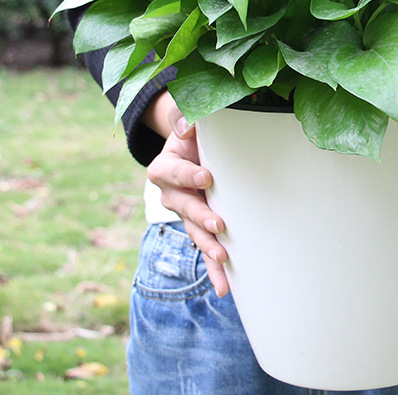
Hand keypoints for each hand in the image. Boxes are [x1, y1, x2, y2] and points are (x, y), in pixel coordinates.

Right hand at [144, 92, 229, 296]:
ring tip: (223, 259)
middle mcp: (171, 194)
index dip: (188, 175)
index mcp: (166, 167)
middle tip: (219, 225)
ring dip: (208, 247)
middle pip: (183, 208)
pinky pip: (205, 250)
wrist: (193, 146)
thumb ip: (184, 117)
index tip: (207, 176)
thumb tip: (187, 125)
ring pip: (194, 233)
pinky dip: (214, 269)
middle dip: (201, 218)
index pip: (174, 172)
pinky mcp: (200, 227)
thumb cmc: (193, 132)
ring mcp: (186, 214)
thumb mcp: (187, 120)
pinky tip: (224, 288)